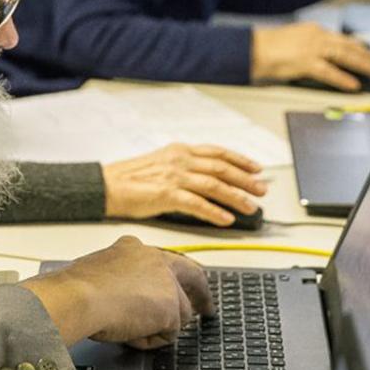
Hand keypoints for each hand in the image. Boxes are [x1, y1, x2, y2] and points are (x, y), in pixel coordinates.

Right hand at [21, 236, 212, 348]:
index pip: (163, 261)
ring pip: (178, 313)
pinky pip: (168, 334)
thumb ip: (116, 281)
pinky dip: (150, 340)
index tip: (178, 283)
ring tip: (127, 330)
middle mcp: (154, 259)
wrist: (77, 297)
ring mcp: (166, 281)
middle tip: (207, 308)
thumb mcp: (97, 275)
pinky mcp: (171, 305)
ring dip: (158, 327)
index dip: (173, 276)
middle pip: (191, 276)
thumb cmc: (76, 289)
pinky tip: (130, 334)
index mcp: (133, 248)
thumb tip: (118, 299)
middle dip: (201, 294)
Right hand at [102, 143, 266, 226]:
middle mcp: (180, 160)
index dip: (241, 160)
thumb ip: (184, 166)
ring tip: (251, 207)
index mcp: (180, 150)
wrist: (107, 186)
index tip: (257, 168)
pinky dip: (215, 212)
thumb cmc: (132, 178)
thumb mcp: (162, 163)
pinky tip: (227, 219)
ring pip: (214, 185)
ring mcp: (174, 176)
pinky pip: (197, 204)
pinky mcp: (166, 194)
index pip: (218, 152)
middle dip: (245, 179)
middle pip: (221, 168)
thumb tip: (208, 177)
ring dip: (236, 197)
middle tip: (262, 189)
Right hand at [251, 22, 369, 89]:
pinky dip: (343, 78)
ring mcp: (311, 49)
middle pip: (347, 45)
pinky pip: (329, 71)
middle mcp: (315, 36)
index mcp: (311, 30)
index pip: (339, 38)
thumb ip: (307, 47)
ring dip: (362, 63)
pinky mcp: (305, 62)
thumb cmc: (265, 47)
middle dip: (365, 54)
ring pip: (344, 55)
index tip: (367, 50)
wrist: (251, 48)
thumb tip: (320, 59)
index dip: (356, 45)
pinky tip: (353, 84)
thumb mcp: (291, 41)